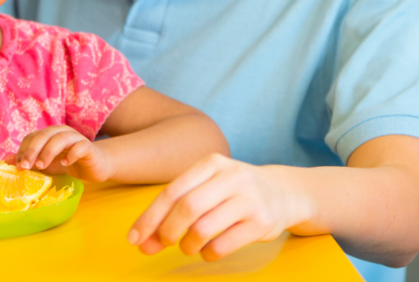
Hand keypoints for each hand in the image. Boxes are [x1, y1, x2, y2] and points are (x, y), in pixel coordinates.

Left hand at [15, 126, 113, 181]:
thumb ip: (30, 161)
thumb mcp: (46, 164)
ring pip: (61, 138)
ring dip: (49, 151)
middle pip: (45, 135)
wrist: (95, 166)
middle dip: (33, 150)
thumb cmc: (68, 163)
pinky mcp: (88, 147)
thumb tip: (7, 161)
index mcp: (50, 134)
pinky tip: (65, 164)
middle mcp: (62, 132)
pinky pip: (80, 146)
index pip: (33, 136)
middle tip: (25, 166)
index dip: (24, 150)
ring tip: (41, 166)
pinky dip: (71, 154)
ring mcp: (76, 138)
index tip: (18, 166)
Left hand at [126, 154, 304, 260]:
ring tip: (188, 247)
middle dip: (167, 231)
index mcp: (210, 163)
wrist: (284, 191)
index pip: (172, 191)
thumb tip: (143, 240)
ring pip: (204, 227)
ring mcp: (248, 199)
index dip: (150, 217)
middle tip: (161, 244)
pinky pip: (224, 244)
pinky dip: (208, 254)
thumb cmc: (233, 191)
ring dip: (188, 244)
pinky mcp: (261, 222)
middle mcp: (230, 176)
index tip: (134, 239)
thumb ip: (177, 207)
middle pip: (186, 208)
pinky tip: (207, 252)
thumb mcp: (209, 185)